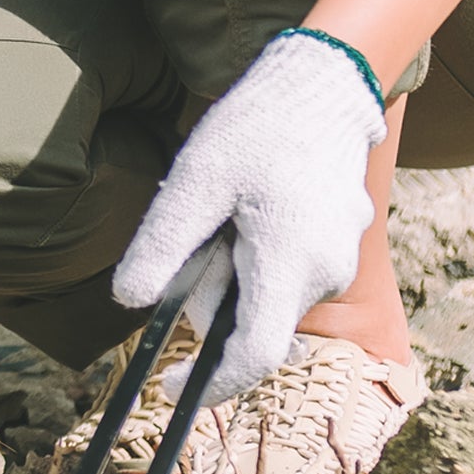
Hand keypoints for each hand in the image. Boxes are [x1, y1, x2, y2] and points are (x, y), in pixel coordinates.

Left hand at [114, 30, 386, 404]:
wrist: (322, 86)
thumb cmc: (254, 131)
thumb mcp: (194, 184)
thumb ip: (162, 247)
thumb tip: (130, 303)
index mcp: (289, 265)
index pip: (253, 355)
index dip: (209, 382)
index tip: (168, 388)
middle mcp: (325, 274)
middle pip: (253, 319)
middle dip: (213, 291)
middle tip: (199, 231)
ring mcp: (340, 260)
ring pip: (268, 293)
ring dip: (235, 268)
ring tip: (228, 206)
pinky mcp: (343, 244)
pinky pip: (288, 269)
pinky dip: (258, 252)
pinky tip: (251, 204)